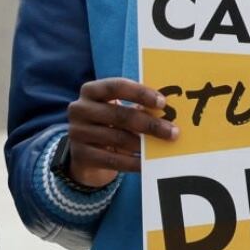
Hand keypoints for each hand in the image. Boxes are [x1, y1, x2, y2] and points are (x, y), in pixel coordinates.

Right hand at [65, 77, 179, 187]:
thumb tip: (167, 112)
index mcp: (90, 90)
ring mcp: (77, 132)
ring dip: (142, 145)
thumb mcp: (116, 109)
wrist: (83, 150)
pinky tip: (146, 163)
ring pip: (117, 138)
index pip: (116, 86)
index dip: (140, 93)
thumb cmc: (109, 122)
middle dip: (149, 124)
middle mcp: (79, 109)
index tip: (163, 103)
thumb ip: (136, 106)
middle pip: (119, 114)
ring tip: (161, 148)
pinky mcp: (80, 155)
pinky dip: (132, 163)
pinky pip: (112, 160)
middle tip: (173, 132)